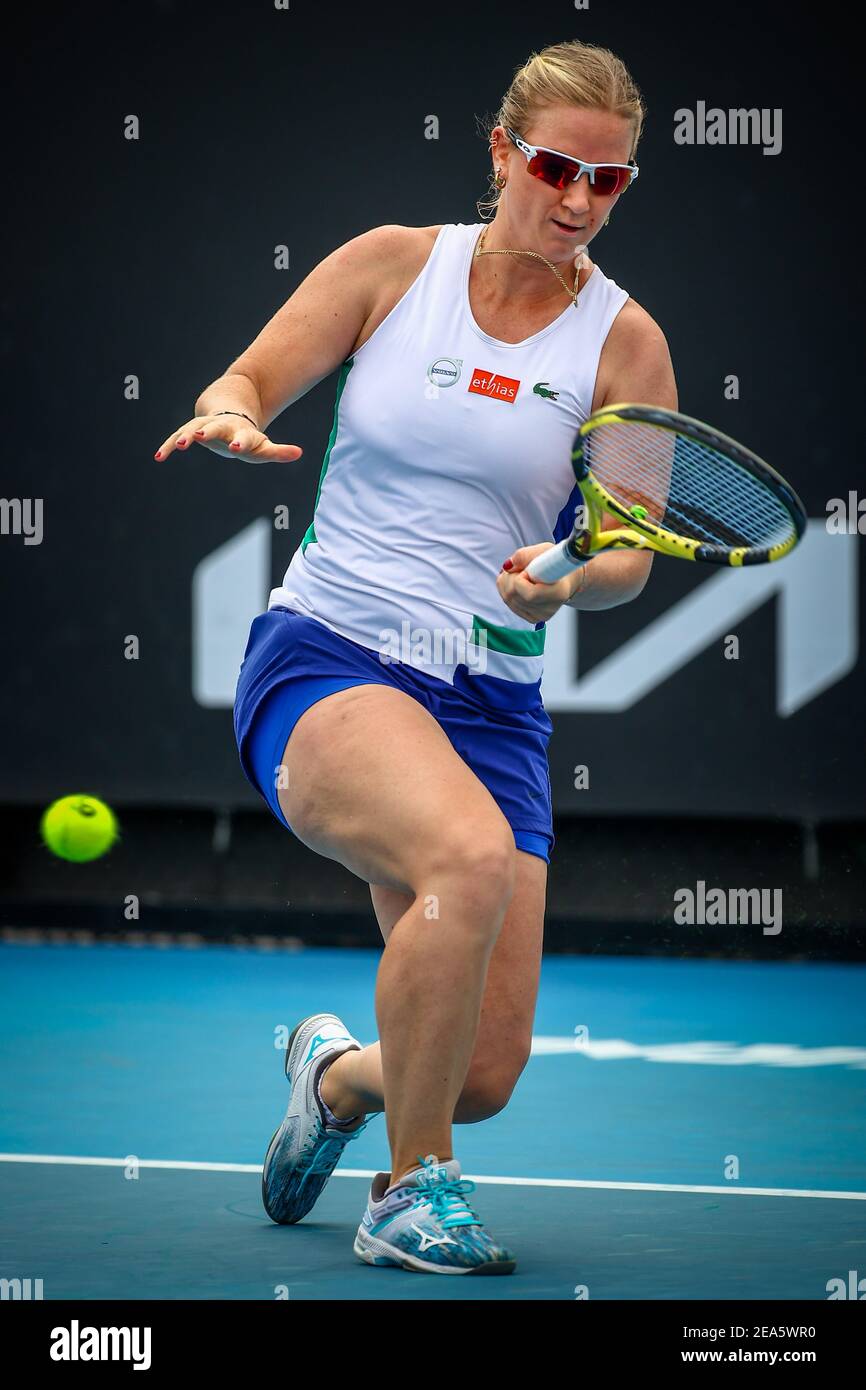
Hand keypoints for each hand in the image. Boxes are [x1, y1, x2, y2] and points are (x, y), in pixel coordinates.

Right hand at [154, 414, 302, 463]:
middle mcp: (222, 427)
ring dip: (185, 436)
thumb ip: (279, 452)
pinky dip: (169, 446)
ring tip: (178, 446)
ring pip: (193, 428)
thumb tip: (299, 453)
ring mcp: (205, 427)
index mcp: (242, 432)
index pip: (243, 437)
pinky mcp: (191, 431)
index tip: (235, 446)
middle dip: (209, 432)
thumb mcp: (263, 447)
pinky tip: (158, 457)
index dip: (240, 441)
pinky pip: (177, 438)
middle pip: (216, 428)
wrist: (229, 413)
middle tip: (200, 436)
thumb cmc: (247, 438)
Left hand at [496, 543, 575, 621]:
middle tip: (521, 568)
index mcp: (559, 592)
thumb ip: (525, 556)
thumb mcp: (544, 551)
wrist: (565, 576)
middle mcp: (549, 608)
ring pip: (508, 599)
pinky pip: (509, 604)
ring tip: (520, 573)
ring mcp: (540, 616)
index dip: (520, 578)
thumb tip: (507, 566)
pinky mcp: (532, 618)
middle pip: (513, 595)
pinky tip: (518, 583)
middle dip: (510, 577)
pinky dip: (507, 590)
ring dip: (506, 582)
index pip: (529, 594)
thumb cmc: (557, 562)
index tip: (528, 569)